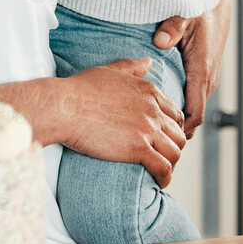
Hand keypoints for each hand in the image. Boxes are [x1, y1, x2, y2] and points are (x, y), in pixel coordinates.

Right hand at [57, 60, 186, 187]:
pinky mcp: (139, 149)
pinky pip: (164, 168)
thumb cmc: (79, 89)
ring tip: (160, 170)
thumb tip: (149, 62)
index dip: (172, 128)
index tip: (163, 137)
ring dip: (171, 163)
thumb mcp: (108, 70)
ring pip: (175, 152)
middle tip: (161, 155)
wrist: (63, 107)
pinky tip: (159, 181)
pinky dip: (166, 178)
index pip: (175, 114)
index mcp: (148, 91)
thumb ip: (131, 66)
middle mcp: (153, 109)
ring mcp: (147, 129)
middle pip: (179, 134)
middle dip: (173, 146)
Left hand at [155, 0, 231, 137]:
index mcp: (201, 71)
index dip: (180, 131)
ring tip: (155, 135)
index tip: (162, 143)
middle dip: (175, 132)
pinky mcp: (202, 72)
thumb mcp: (184, 15)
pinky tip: (161, 113)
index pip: (194, 112)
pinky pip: (192, 97)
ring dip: (178, 122)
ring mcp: (206, 77)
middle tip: (153, 145)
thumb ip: (171, 28)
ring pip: (193, 108)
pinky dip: (180, 108)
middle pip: (193, 116)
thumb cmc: (198, 9)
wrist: (214, 3)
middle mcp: (207, 79)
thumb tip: (160, 41)